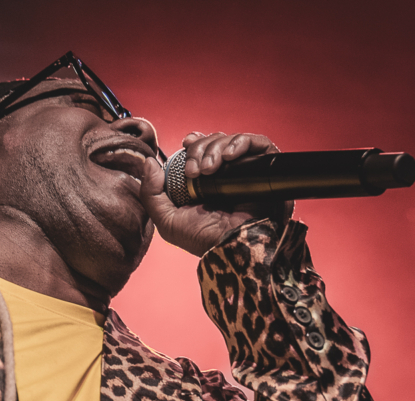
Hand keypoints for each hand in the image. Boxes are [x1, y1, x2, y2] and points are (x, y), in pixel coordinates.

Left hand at [141, 131, 291, 256]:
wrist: (232, 246)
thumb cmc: (203, 239)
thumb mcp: (167, 220)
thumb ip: (151, 194)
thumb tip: (149, 163)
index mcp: (206, 183)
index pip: (202, 149)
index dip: (194, 143)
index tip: (186, 143)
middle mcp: (227, 174)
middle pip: (214, 141)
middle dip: (200, 148)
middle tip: (195, 170)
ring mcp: (246, 171)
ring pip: (231, 140)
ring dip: (216, 148)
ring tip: (209, 169)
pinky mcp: (265, 169)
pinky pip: (257, 143)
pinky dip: (241, 143)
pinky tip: (229, 157)